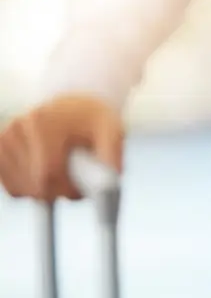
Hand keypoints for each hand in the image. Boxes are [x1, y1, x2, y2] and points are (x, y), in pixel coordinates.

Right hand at [0, 95, 123, 200]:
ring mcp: (7, 138)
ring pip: (22, 190)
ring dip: (46, 193)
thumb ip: (112, 153)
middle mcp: (20, 127)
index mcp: (44, 122)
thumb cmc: (94, 120)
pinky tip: (45, 178)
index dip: (66, 190)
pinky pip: (13, 188)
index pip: (49, 172)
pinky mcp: (1, 148)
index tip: (81, 192)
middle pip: (35, 184)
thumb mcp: (112, 129)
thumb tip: (112, 179)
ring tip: (64, 176)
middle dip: (58, 193)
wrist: (72, 104)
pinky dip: (30, 191)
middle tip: (76, 185)